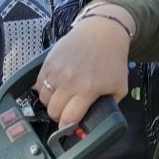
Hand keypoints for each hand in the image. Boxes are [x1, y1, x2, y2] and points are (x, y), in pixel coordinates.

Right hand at [34, 5, 133, 124]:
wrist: (102, 32)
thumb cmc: (111, 60)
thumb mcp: (119, 87)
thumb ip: (109, 105)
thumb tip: (97, 119)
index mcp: (87, 89)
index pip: (68, 118)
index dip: (67, 126)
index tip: (69, 126)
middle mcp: (69, 81)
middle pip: (53, 111)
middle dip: (59, 115)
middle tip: (65, 112)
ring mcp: (56, 71)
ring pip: (43, 99)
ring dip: (50, 103)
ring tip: (60, 99)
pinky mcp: (48, 62)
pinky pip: (38, 84)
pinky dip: (44, 89)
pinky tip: (54, 87)